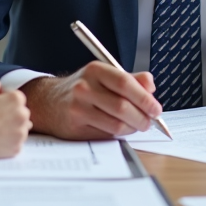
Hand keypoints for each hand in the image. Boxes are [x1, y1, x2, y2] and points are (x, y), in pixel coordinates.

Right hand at [0, 76, 30, 162]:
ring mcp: (20, 134)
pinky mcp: (16, 148)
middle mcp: (23, 115)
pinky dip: (8, 141)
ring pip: (19, 128)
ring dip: (11, 127)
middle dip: (9, 113)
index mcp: (16, 99)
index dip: (3, 99)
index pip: (15, 96)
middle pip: (20, 112)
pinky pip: (16, 142)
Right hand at [20, 61, 161, 139]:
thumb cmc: (83, 89)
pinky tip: (121, 129)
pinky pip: (105, 135)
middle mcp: (84, 87)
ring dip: (132, 128)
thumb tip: (151, 86)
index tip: (156, 108)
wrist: (49, 102)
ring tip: (136, 125)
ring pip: (116, 124)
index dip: (144, 98)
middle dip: (142, 117)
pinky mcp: (75, 127)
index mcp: (95, 70)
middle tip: (150, 121)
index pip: (125, 83)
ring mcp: (78, 108)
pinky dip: (119, 135)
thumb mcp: (104, 76)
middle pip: (122, 107)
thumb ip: (130, 79)